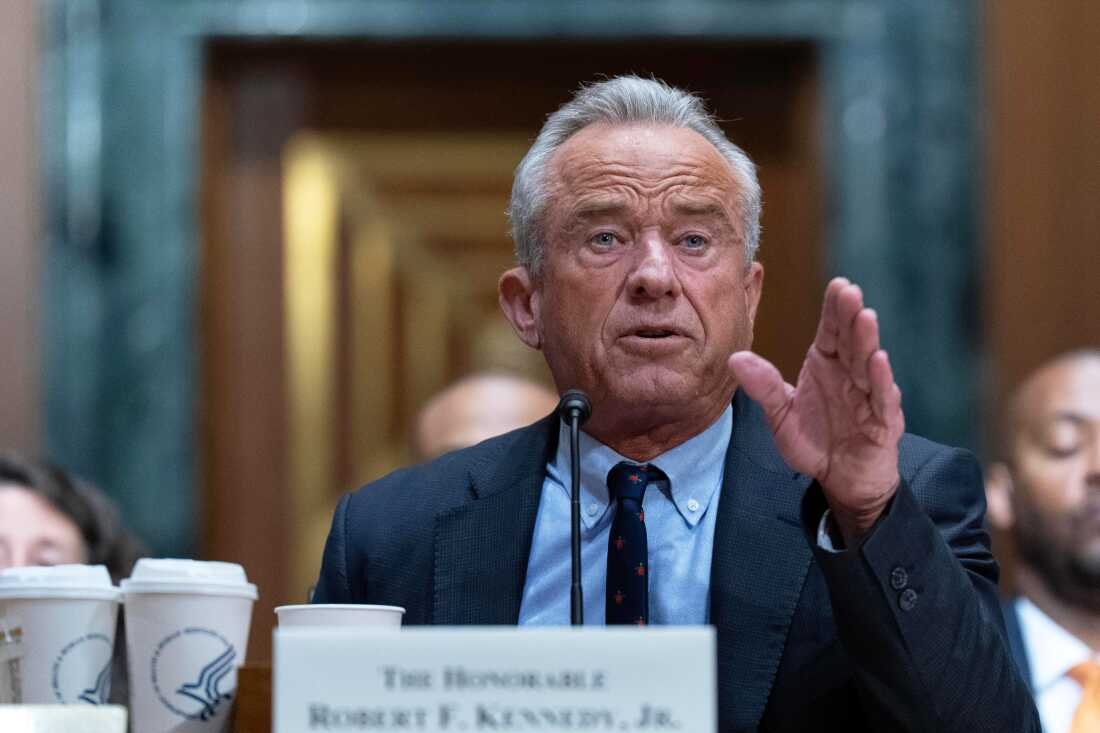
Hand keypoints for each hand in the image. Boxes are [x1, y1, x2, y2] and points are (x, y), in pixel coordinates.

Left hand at [729, 277, 904, 544]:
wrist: (841, 478)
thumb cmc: (815, 441)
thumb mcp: (781, 415)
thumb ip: (763, 386)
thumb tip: (734, 358)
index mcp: (828, 365)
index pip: (832, 331)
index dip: (836, 309)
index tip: (838, 285)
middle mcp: (851, 374)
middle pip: (852, 340)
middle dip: (851, 316)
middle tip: (849, 292)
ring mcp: (870, 396)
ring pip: (869, 363)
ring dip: (868, 341)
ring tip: (865, 318)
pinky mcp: (883, 422)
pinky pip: (882, 399)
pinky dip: (880, 381)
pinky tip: (878, 361)